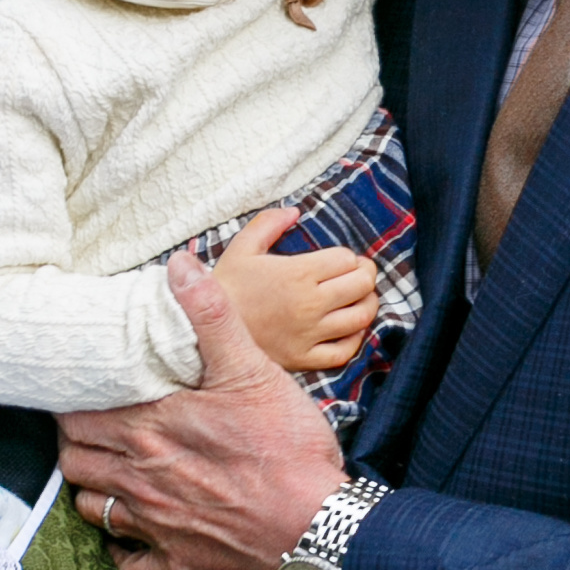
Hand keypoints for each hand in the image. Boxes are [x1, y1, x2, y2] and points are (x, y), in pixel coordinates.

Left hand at [63, 250, 344, 569]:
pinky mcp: (178, 563)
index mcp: (150, 427)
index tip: (75, 386)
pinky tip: (132, 536)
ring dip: (90, 487)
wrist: (318, 529)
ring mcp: (155, 525)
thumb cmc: (286, 448)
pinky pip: (128, 567)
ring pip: (90, 507)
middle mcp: (139, 477)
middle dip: (73, 439)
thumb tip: (179, 265)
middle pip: (74, 457)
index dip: (70, 398)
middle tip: (85, 423)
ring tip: (103, 469)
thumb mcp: (251, 368)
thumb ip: (210, 316)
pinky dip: (122, 553)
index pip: (78, 411)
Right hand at [211, 212, 378, 373]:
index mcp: (298, 273)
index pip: (347, 260)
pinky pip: (345, 351)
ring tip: (357, 298)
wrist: (203, 331)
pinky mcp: (305, 358)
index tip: (340, 260)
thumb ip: (269, 223)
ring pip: (360, 317)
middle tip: (357, 275)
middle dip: (364, 276)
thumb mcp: (242, 246)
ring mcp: (309, 334)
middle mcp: (309, 304)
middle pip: (361, 285)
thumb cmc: (225, 287)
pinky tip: (348, 328)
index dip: (349, 257)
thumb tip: (294, 210)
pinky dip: (355, 338)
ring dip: (366, 304)